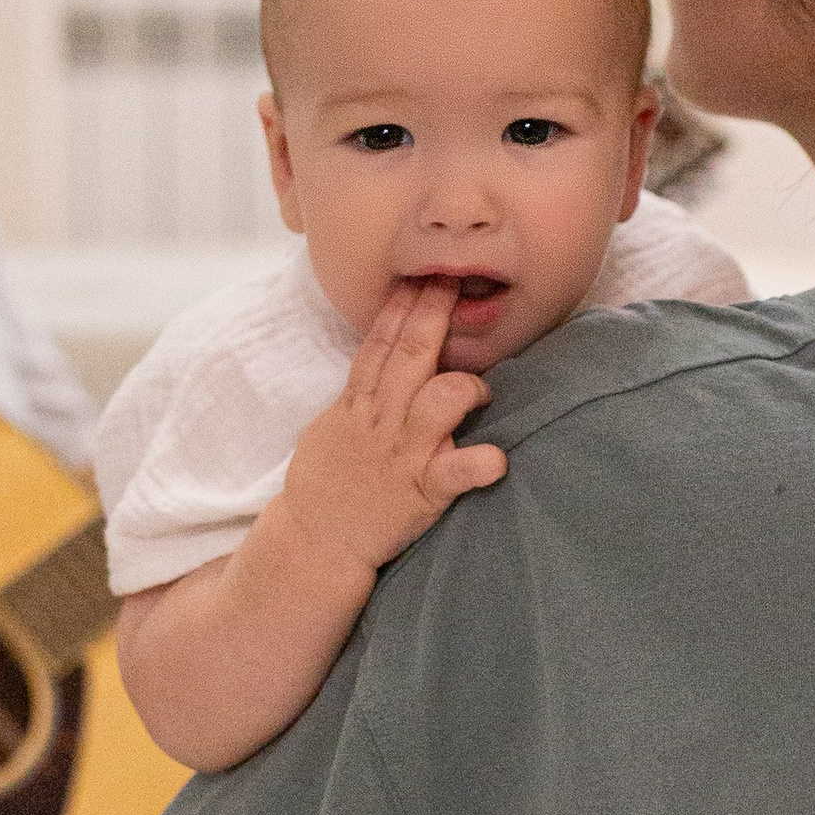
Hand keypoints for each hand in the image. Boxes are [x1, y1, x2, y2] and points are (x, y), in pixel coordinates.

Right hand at [278, 281, 507, 586]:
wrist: (315, 540)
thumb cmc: (329, 480)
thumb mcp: (336, 422)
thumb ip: (364, 389)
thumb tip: (386, 352)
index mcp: (359, 402)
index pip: (381, 342)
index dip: (402, 305)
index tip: (421, 273)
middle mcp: (382, 420)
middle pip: (411, 355)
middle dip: (435, 315)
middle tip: (455, 282)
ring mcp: (403, 453)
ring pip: (436, 401)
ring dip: (465, 386)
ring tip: (481, 389)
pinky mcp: (421, 491)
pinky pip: (454, 473)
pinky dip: (479, 464)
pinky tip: (499, 460)